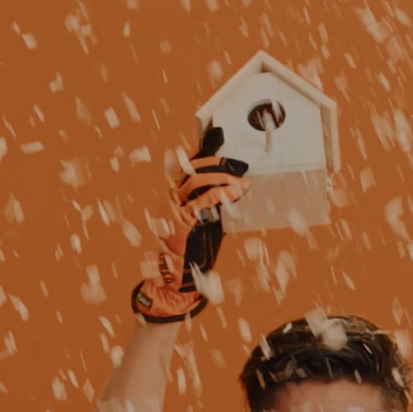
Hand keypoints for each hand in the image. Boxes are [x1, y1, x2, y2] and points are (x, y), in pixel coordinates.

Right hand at [132, 125, 247, 323]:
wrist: (178, 277)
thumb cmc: (193, 249)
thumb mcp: (208, 219)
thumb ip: (216, 202)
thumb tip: (236, 186)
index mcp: (176, 194)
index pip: (189, 164)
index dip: (204, 149)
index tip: (218, 134)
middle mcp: (171, 197)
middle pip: (192, 168)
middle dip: (217, 162)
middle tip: (239, 164)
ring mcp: (173, 208)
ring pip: (196, 180)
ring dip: (222, 178)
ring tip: (241, 183)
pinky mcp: (180, 220)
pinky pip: (200, 200)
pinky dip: (219, 194)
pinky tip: (234, 193)